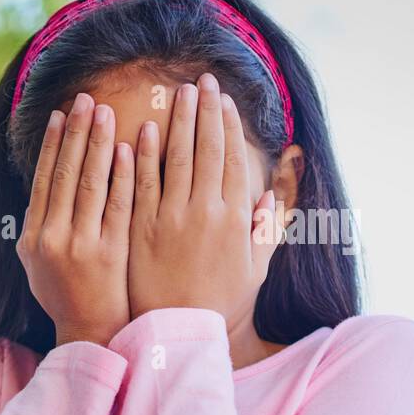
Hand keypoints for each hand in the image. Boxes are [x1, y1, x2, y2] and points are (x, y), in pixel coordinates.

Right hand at [17, 94, 134, 346]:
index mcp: (32, 238)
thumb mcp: (39, 266)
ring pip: (90, 183)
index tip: (61, 113)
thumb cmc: (67, 297)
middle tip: (86, 99)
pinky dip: (122, 174)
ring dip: (98, 143)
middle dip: (76, 133)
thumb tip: (44, 188)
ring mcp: (81, 245)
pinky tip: (129, 147)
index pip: (44, 180)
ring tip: (106, 111)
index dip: (53, 144)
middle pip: (66, 174)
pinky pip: (118, 204)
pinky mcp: (111, 252)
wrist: (90, 333)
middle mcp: (52, 238)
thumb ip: (41, 227)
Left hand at [128, 74, 278, 328]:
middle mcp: (205, 211)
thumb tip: (272, 192)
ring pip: (176, 158)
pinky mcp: (141, 228)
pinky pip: (142, 183)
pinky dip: (144, 155)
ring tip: (178, 94)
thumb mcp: (255, 268)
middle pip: (206, 149)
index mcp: (236, 218)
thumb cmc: (218, 303)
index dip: (228, 125)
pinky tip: (143, 130)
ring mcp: (171, 218)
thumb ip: (266, 228)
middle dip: (205, 111)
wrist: (178, 332)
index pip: (232, 159)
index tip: (224, 100)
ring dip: (178, 122)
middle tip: (201, 82)